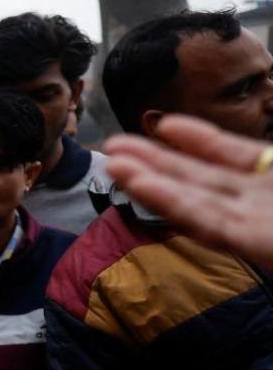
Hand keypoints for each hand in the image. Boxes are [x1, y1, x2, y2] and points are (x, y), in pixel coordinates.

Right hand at [104, 115, 272, 272]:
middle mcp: (259, 200)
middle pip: (201, 179)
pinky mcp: (254, 244)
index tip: (165, 125)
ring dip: (151, 182)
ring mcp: (253, 223)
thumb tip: (263, 143)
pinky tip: (141, 187)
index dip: (198, 139)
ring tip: (111, 166)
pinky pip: (211, 224)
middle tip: (113, 147)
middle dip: (156, 162)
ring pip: (195, 201)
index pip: (233, 154)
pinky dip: (175, 205)